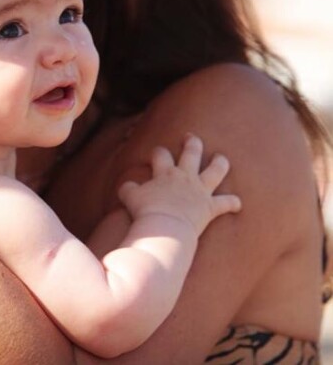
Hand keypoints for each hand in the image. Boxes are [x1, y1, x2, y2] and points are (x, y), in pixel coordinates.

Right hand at [118, 134, 240, 237]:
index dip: (158, 152)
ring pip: (215, 170)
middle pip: (192, 152)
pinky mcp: (210, 208)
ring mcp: (200, 191)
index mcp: (165, 173)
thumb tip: (127, 185)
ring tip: (222, 158)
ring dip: (220, 163)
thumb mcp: (129, 197)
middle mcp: (185, 177)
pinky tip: (238, 204)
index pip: (161, 154)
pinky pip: (226, 203)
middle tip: (191, 137)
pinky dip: (233, 203)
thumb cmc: (146, 212)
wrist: (164, 228)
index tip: (157, 154)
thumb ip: (128, 188)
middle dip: (192, 143)